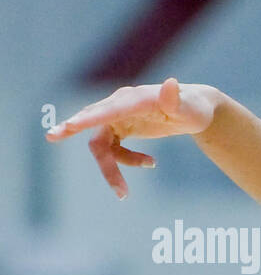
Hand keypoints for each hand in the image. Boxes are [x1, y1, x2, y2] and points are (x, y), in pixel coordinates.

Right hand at [45, 77, 216, 197]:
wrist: (194, 109)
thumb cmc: (194, 107)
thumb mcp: (190, 109)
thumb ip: (176, 101)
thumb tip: (170, 84)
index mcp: (137, 99)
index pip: (111, 109)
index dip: (91, 118)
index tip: (69, 126)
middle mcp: (122, 104)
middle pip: (95, 126)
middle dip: (74, 132)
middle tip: (52, 137)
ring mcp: (118, 115)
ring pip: (101, 144)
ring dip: (113, 167)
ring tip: (127, 190)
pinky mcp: (120, 126)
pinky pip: (112, 149)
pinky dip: (126, 161)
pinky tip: (151, 163)